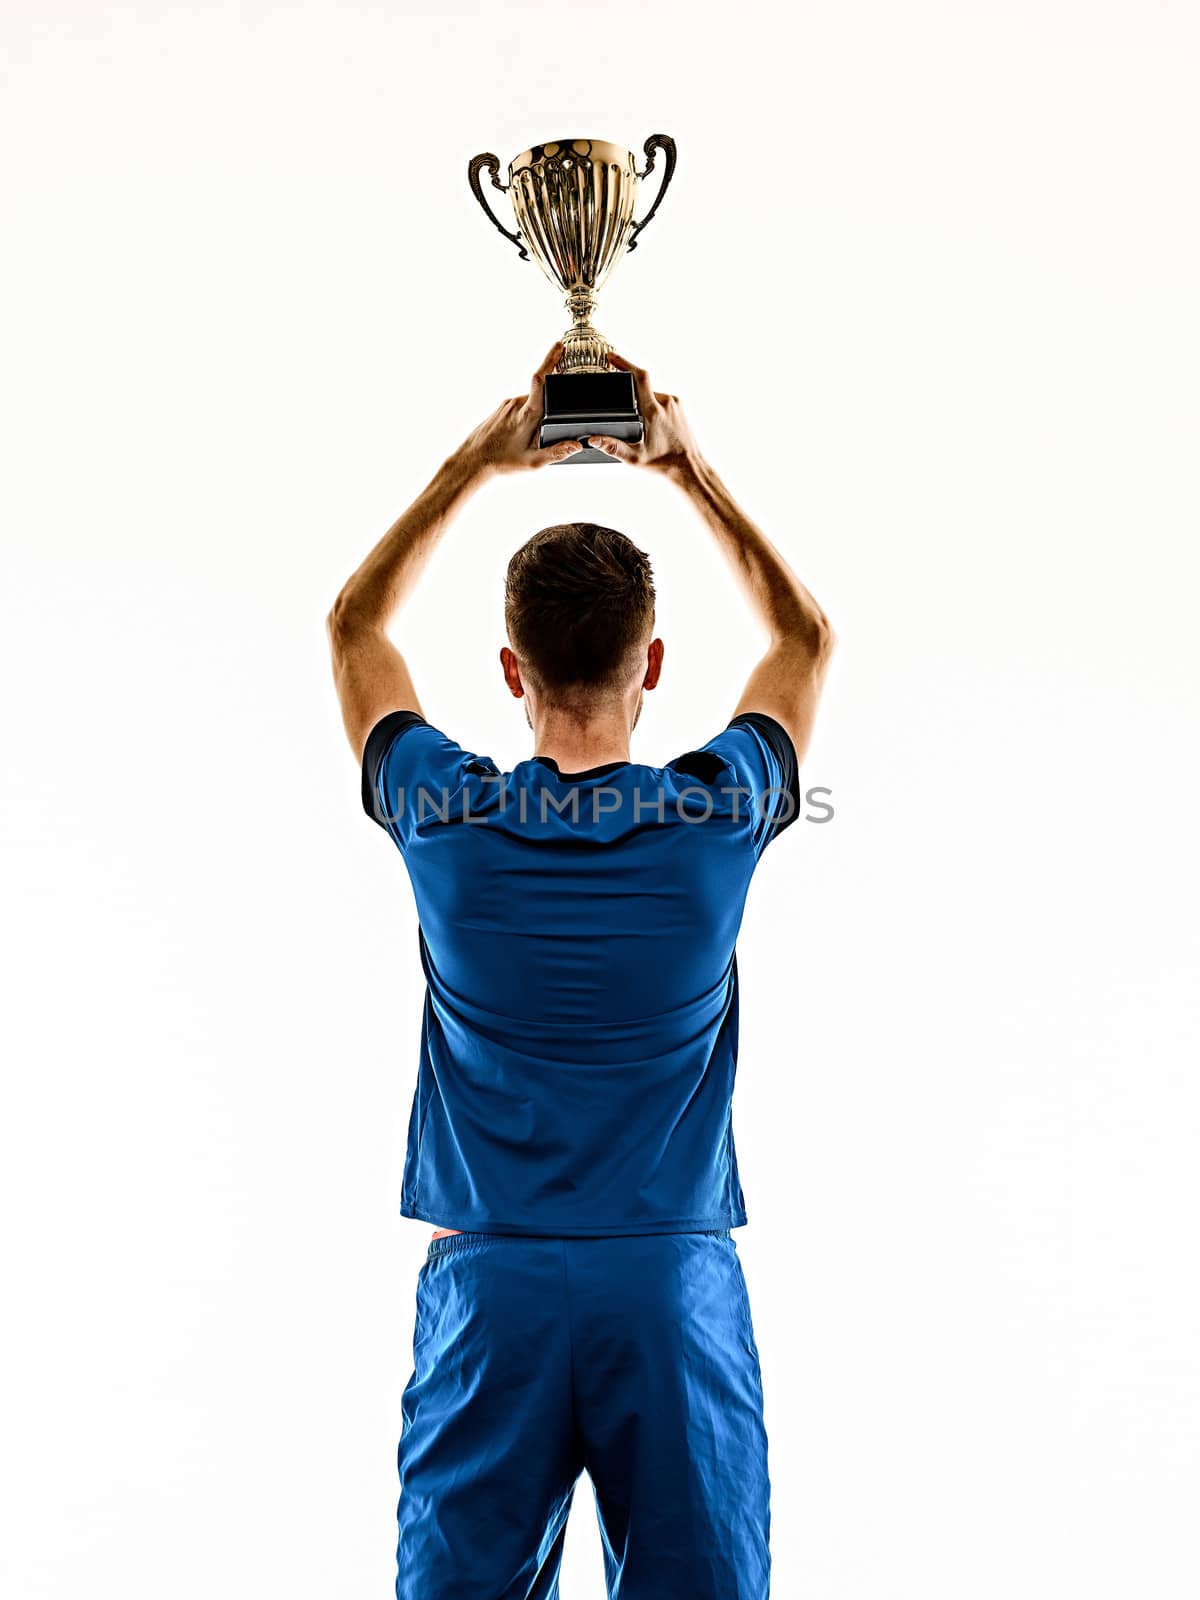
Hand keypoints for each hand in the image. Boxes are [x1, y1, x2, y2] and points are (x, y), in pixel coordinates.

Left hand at [453, 342, 583, 476]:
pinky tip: (516, 437)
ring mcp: (508, 404)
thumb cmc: (501, 461)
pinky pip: (520, 407)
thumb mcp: (533, 462)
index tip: (558, 346)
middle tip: (537, 436)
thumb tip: (576, 445)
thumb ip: (557, 452)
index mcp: (527, 414)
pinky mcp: (501, 406)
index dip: (550, 360)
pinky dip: (524, 418)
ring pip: (531, 403)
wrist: (473, 460)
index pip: (540, 380)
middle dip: (547, 411)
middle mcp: (517, 404)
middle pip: (541, 397)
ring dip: (534, 418)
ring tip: (523, 441)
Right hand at [585, 351, 700, 473]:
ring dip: (643, 403)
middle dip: (631, 396)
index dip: (624, 363)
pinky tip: (653, 424)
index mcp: (653, 411)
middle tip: (628, 414)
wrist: (689, 467)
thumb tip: (594, 439)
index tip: (611, 357)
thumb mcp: (634, 458)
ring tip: (642, 425)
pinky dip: (653, 406)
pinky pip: (661, 399)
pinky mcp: (680, 406)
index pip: (639, 377)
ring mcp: (675, 403)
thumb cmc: (664, 462)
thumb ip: (612, 447)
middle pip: (642, 387)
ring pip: (652, 394)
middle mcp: (666, 402)